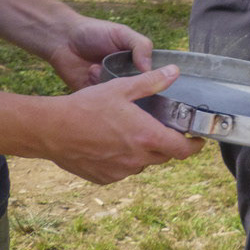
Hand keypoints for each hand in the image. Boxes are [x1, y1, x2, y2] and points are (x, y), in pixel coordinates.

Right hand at [37, 66, 204, 183]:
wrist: (51, 130)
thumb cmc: (86, 106)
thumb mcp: (122, 88)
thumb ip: (152, 81)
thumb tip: (174, 72)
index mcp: (147, 137)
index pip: (183, 150)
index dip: (195, 146)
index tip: (198, 140)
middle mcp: (137, 159)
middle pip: (164, 156)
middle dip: (167, 144)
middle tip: (161, 129)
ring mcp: (120, 171)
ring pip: (143, 163)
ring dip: (143, 152)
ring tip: (131, 133)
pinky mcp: (104, 178)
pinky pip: (122, 170)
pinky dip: (123, 159)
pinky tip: (111, 144)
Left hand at [46, 15, 154, 91]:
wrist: (62, 38)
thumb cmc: (94, 32)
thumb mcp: (122, 33)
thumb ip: (140, 46)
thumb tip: (149, 69)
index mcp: (134, 64)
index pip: (151, 78)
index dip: (156, 81)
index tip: (157, 81)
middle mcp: (123, 78)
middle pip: (137, 92)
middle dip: (133, 87)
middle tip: (126, 76)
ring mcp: (108, 88)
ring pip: (118, 99)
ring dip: (112, 86)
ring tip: (101, 67)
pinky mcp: (92, 96)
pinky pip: (100, 102)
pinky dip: (98, 91)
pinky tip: (92, 71)